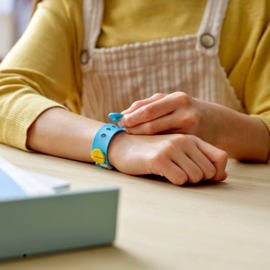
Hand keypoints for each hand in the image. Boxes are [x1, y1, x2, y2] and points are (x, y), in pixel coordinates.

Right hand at [107, 132, 227, 184]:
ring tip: (169, 172)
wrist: (122, 146)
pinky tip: (161, 172)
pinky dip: (173, 181)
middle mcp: (184, 140)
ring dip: (184, 180)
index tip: (203, 178)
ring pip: (196, 177)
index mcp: (191, 138)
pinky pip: (180, 179)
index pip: (221, 157)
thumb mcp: (178, 152)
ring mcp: (172, 148)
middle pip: (209, 171)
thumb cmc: (151, 152)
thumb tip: (222, 176)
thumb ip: (200, 161)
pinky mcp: (159, 158)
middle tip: (180, 174)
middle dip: (197, 179)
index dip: (217, 172)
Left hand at [119, 92, 220, 144]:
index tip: (119, 121)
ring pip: (157, 136)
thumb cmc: (187, 109)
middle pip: (151, 125)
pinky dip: (152, 142)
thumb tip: (124, 112)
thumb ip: (149, 104)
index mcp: (177, 99)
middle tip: (121, 130)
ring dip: (139, 136)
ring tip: (129, 135)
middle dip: (132, 128)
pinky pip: (166, 144)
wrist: (217, 122)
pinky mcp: (192, 142)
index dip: (131, 117)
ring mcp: (189, 130)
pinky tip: (144, 143)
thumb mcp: (171, 101)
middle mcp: (184, 113)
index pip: (148, 110)